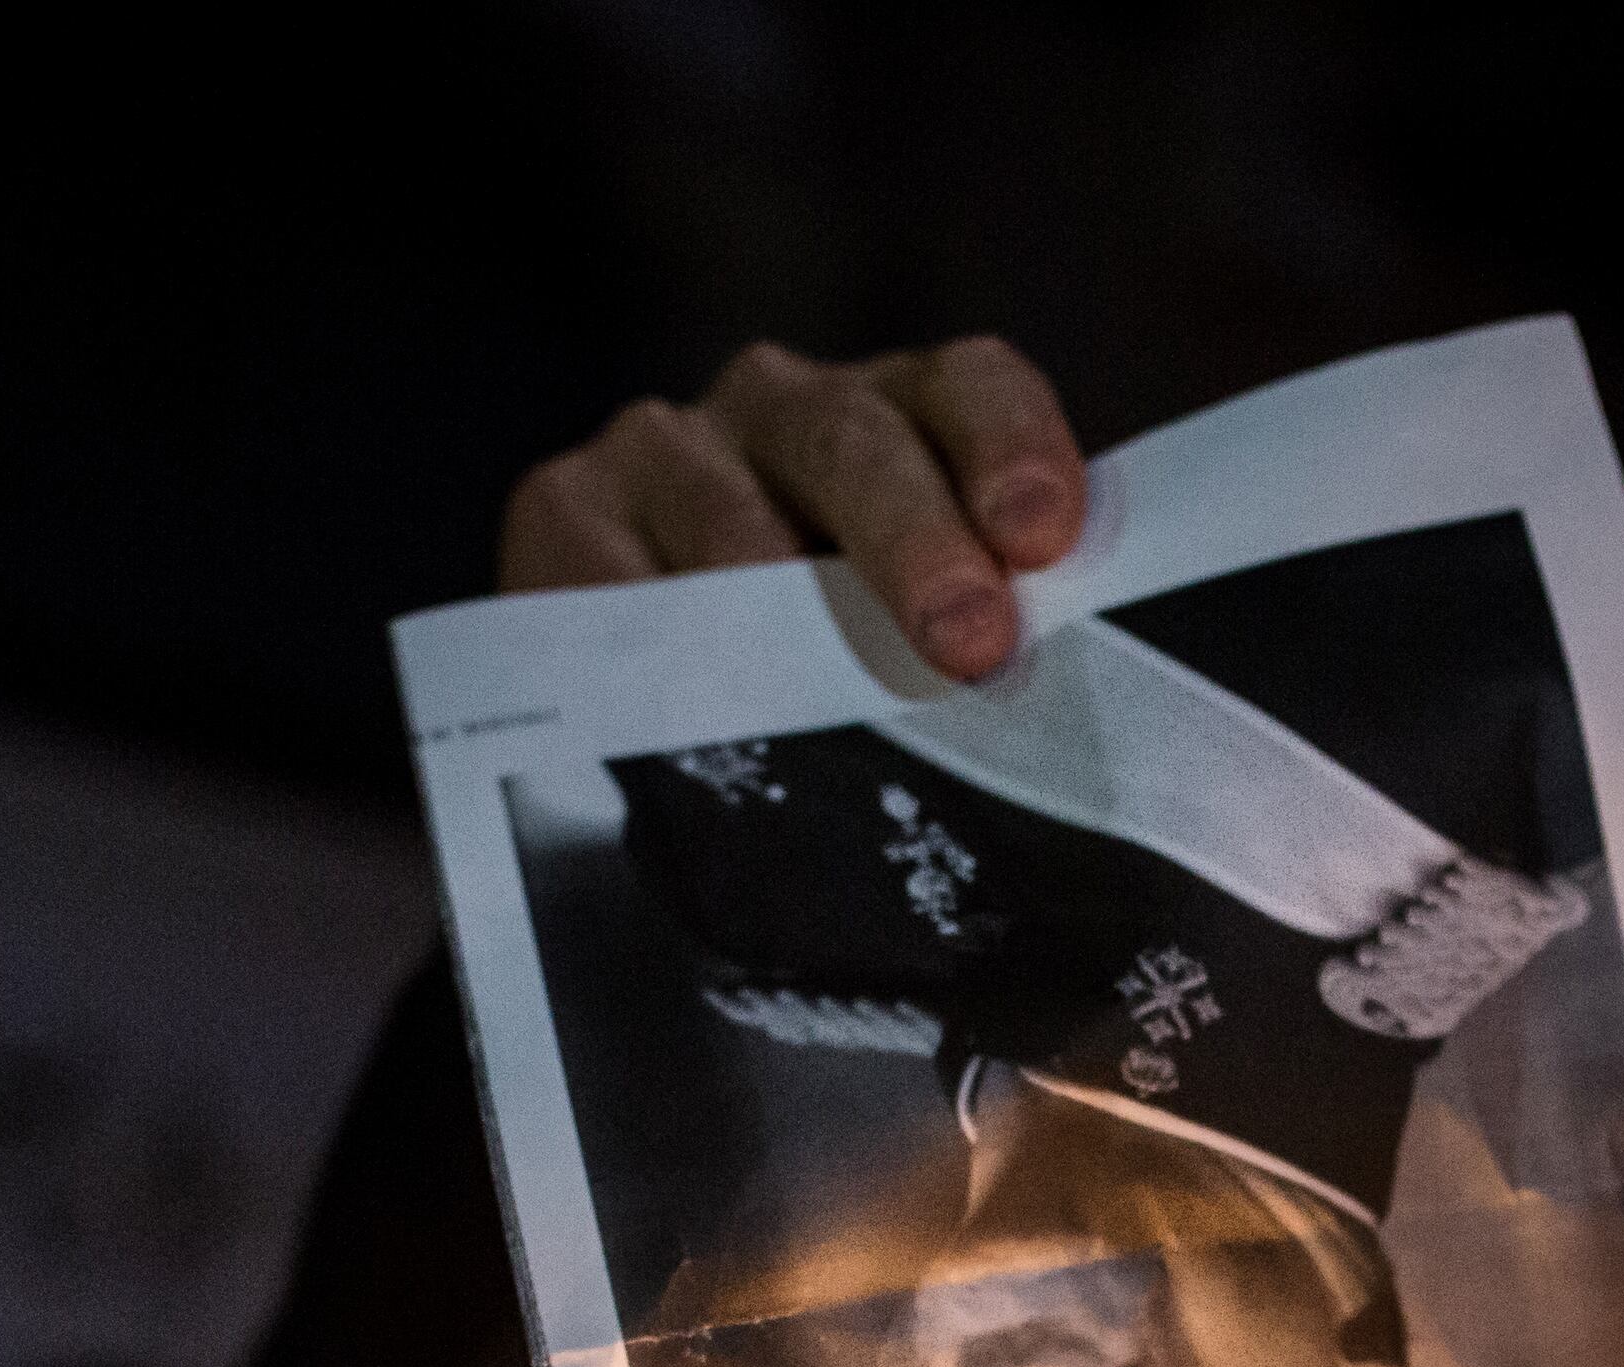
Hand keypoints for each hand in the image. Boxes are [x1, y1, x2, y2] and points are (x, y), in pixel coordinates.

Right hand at [499, 337, 1086, 679]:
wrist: (650, 720)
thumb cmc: (822, 689)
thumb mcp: (917, 654)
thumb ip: (988, 649)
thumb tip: (1062, 715)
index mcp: (901, 419)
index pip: (971, 390)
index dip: (1012, 448)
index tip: (1042, 536)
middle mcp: (783, 407)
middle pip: (857, 444)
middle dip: (916, 544)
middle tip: (965, 642)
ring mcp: (666, 448)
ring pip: (734, 521)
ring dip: (787, 616)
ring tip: (822, 699)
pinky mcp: (561, 508)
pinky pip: (613, 581)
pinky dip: (658, 648)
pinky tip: (696, 709)